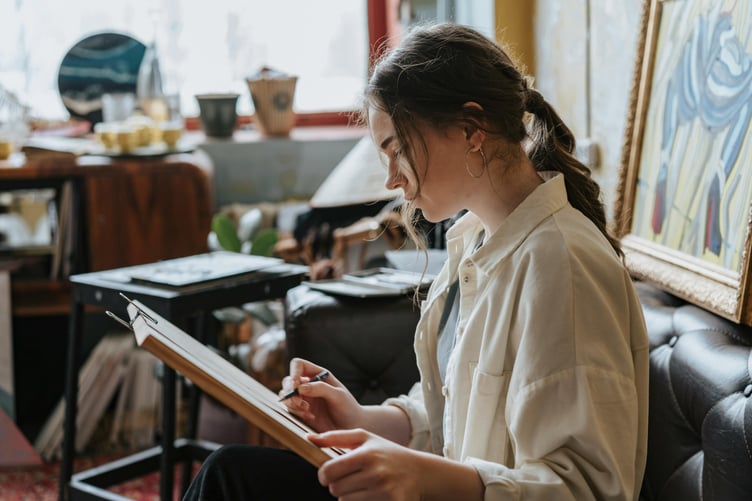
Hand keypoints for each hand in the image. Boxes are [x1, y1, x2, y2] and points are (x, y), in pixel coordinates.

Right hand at [280, 358, 362, 431]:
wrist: (350, 426)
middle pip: (288, 381)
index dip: (293, 372)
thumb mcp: (338, 395)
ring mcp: (304, 398)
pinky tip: (310, 417)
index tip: (296, 385)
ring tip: (307, 411)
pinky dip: (296, 413)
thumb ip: (320, 388)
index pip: (298, 365)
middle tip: (301, 403)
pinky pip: (290, 409)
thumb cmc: (348, 407)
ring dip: (293, 404)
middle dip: (290, 392)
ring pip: (286, 396)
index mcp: (318, 374)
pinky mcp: (301, 411)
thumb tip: (300, 387)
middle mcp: (308, 384)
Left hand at [310, 429, 424, 499]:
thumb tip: (309, 439)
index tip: (330, 474)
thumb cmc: (387, 453)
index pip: (328, 472)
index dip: (324, 475)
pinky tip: (373, 496)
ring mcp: (384, 492)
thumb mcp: (365, 438)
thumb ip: (335, 437)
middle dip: (339, 485)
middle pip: (335, 490)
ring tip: (364, 487)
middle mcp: (375, 473)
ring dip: (350, 497)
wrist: (420, 472)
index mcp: (366, 454)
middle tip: (353, 479)